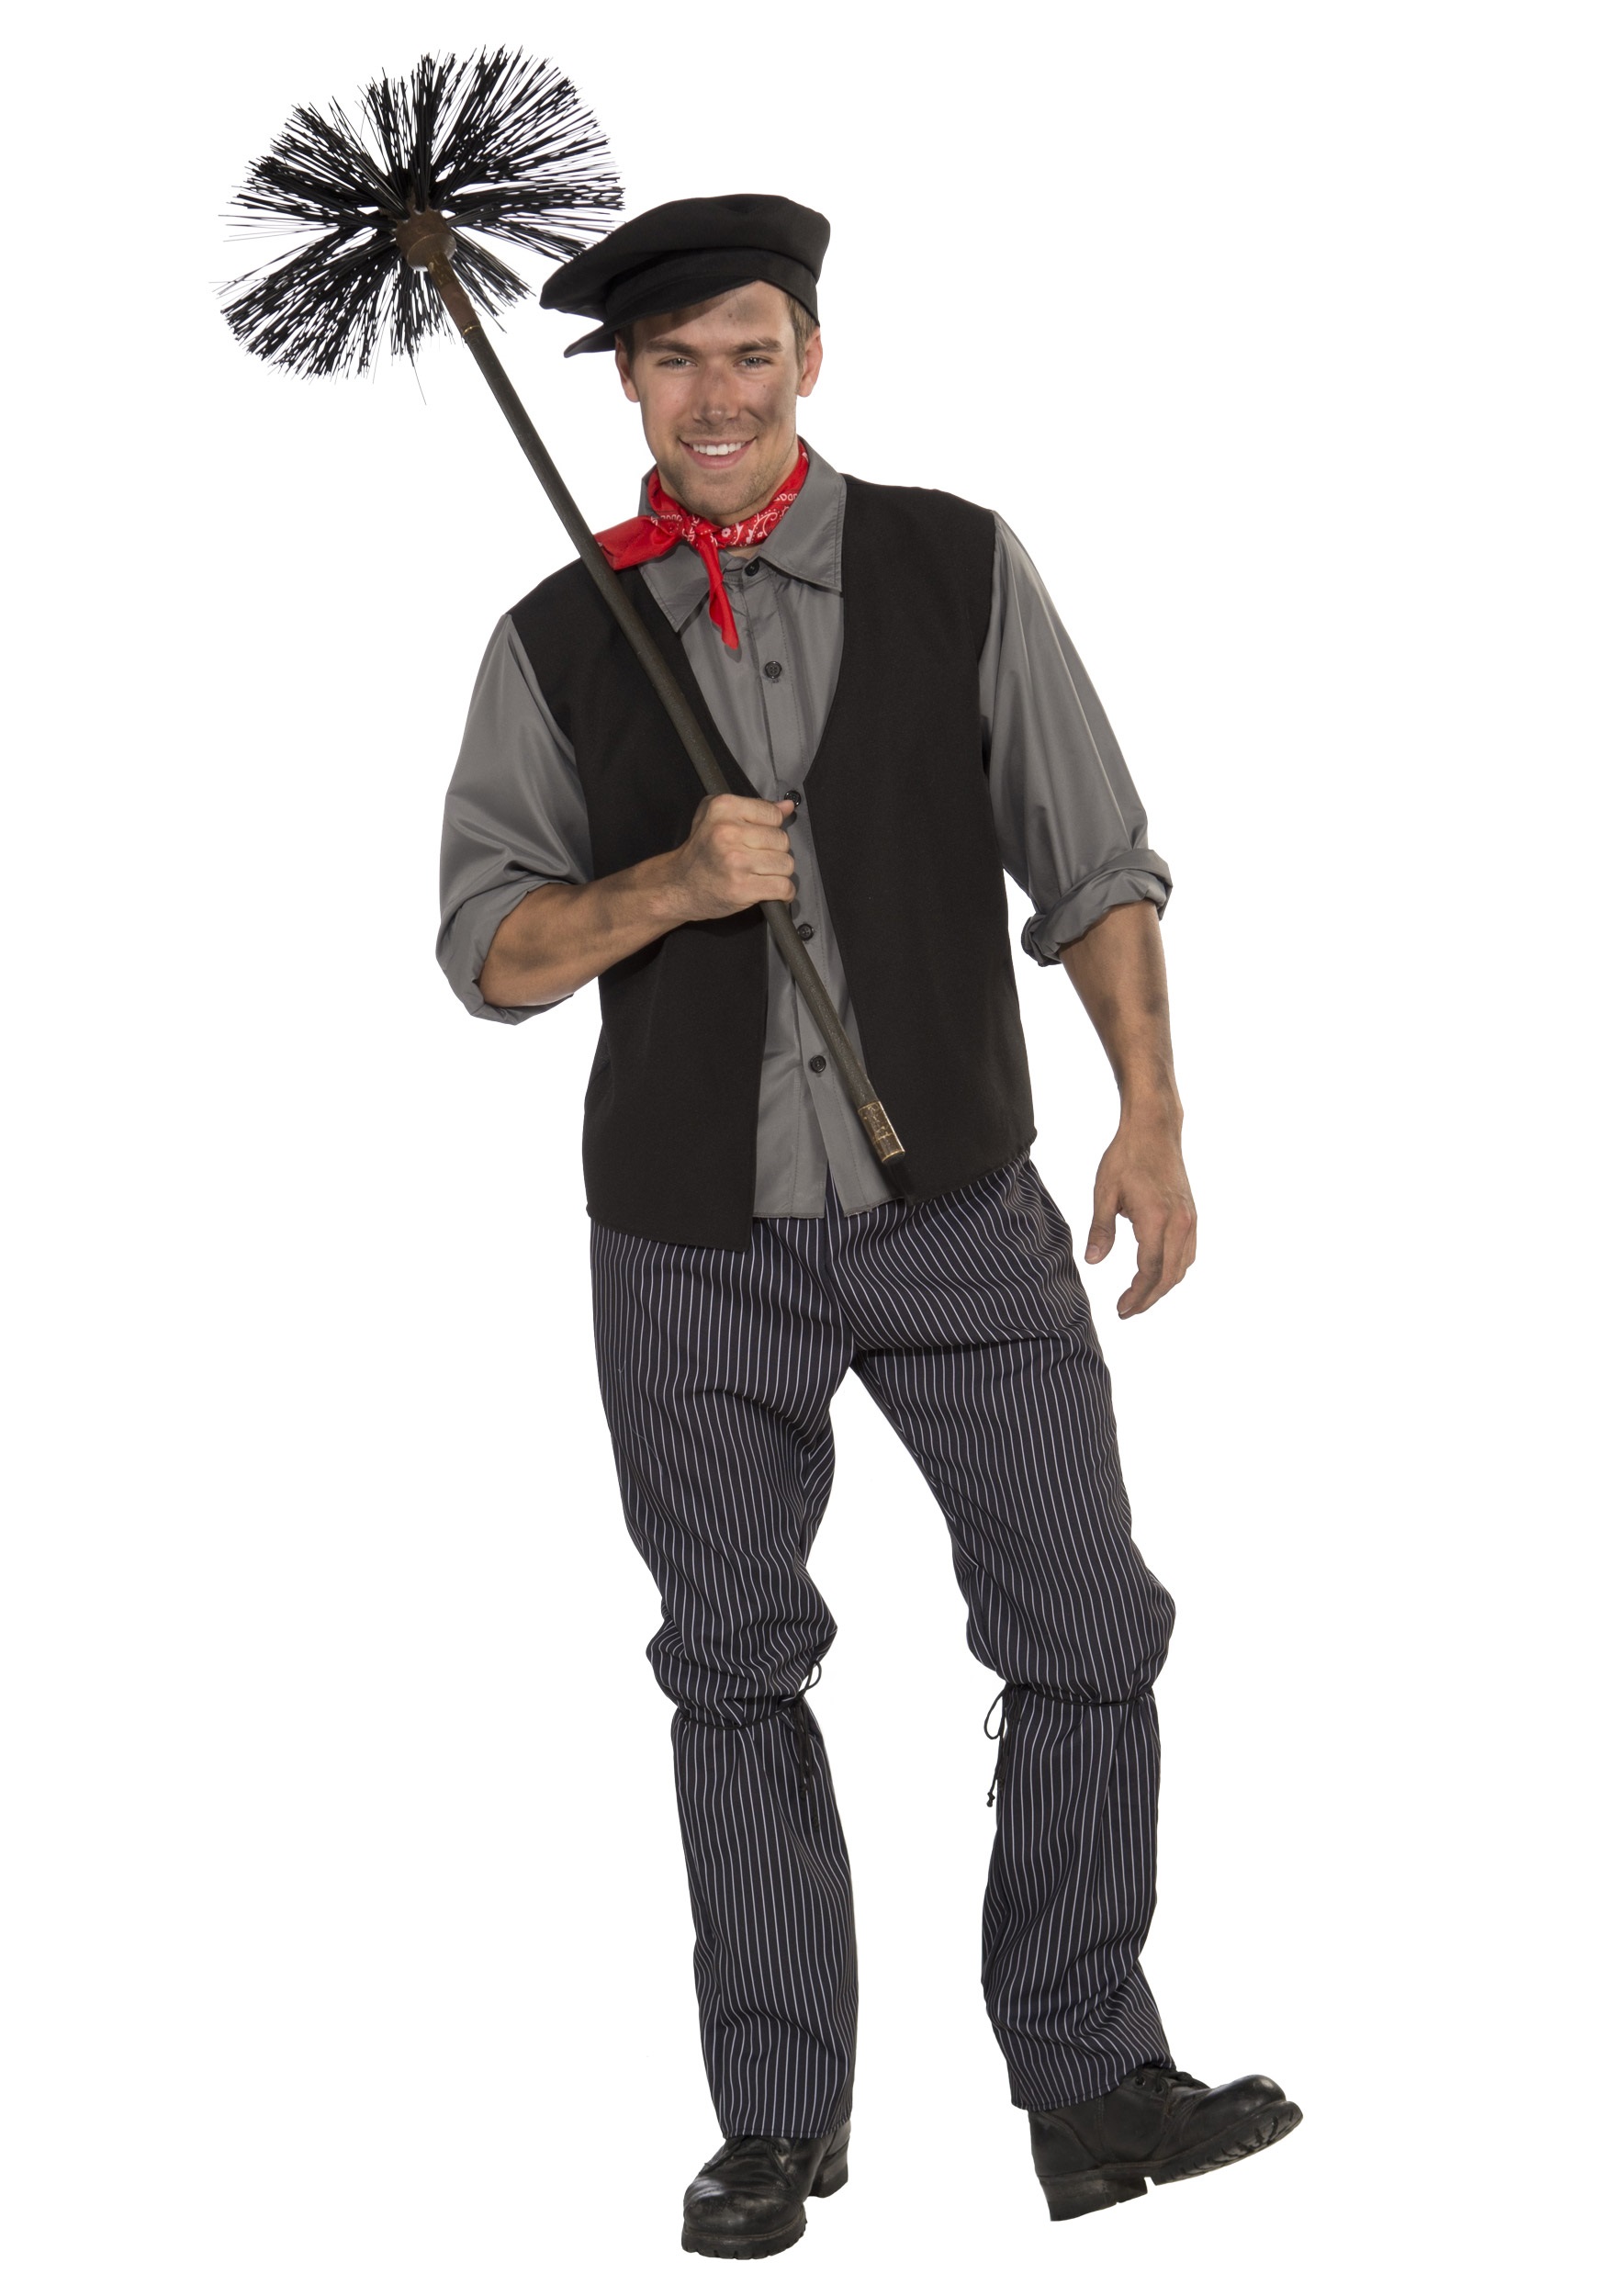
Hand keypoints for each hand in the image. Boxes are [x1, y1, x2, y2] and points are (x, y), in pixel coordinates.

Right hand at [669, 793, 795, 919]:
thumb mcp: (717, 817)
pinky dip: (783, 892)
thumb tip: (788, 806)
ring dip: (779, 872)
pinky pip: (783, 887)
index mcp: (724, 808)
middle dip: (775, 851)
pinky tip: (770, 889)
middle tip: (757, 858)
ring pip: (786, 864)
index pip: (774, 815)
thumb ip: (755, 808)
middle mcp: (728, 832)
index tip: (758, 838)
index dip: (771, 828)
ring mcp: (735, 862)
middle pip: (782, 840)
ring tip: (760, 873)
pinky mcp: (742, 888)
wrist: (678, 885)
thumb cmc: (701, 850)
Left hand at [1085, 1111, 1196, 1316]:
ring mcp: (1190, 1219)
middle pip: (1168, 1276)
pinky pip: (1188, 1253)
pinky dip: (1173, 1270)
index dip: (1136, 1295)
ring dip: (1162, 1287)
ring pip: (1182, 1267)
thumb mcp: (1104, 1192)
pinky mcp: (1192, 1215)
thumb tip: (1093, 1262)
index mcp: (1157, 1219)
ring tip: (1139, 1298)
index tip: (1120, 1309)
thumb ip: (1101, 1229)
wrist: (1155, 1130)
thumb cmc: (1126, 1157)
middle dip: (1148, 1298)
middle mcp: (1180, 1223)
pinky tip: (1157, 1275)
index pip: (1149, 1270)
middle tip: (1127, 1311)